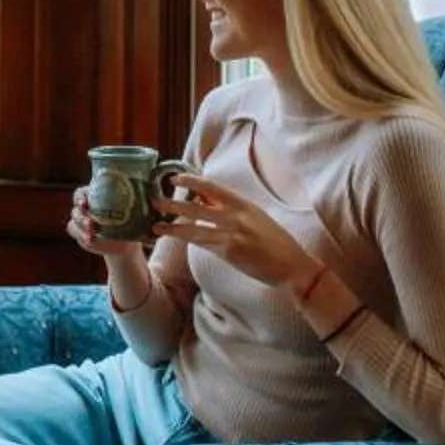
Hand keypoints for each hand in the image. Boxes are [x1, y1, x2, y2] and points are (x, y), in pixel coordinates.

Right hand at [66, 193, 153, 308]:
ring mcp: (83, 223)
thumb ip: (148, 195)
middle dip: (80, 214)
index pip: (81, 193)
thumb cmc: (133, 219)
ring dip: (81, 227)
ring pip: (74, 222)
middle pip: (76, 208)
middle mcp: (87, 208)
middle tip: (91, 221)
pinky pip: (75, 234)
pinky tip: (91, 241)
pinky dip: (81, 238)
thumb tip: (167, 179)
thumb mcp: (140, 207)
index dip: (81, 196)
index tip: (87, 201)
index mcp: (96, 197)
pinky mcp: (82, 236)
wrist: (127, 240)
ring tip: (92, 234)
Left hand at [150, 169, 307, 286]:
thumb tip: (204, 200)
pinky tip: (172, 237)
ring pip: (194, 226)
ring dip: (172, 225)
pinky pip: (201, 243)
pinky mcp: (229, 251)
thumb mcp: (255, 216)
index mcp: (243, 203)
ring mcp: (232, 233)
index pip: (212, 187)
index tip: (174, 178)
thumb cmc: (274, 241)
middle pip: (197, 206)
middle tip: (153, 199)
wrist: (291, 265)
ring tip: (155, 223)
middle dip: (173, 203)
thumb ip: (231, 208)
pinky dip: (185, 239)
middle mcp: (236, 215)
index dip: (191, 181)